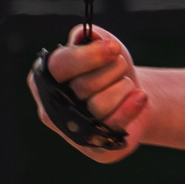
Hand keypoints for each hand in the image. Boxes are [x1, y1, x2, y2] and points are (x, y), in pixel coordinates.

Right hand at [28, 25, 148, 160]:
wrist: (132, 95)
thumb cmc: (110, 67)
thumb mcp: (101, 44)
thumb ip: (90, 36)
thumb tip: (84, 35)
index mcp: (44, 78)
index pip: (60, 65)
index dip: (88, 56)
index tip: (114, 47)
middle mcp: (52, 107)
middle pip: (83, 86)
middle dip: (111, 69)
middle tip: (120, 65)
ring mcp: (72, 131)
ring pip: (99, 106)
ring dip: (122, 87)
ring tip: (125, 84)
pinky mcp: (96, 148)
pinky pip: (113, 127)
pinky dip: (130, 108)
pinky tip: (140, 97)